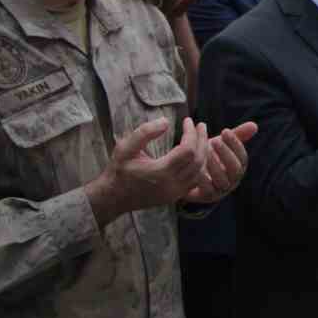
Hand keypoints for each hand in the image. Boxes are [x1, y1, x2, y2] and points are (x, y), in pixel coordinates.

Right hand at [87, 117, 209, 220]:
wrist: (113, 197)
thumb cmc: (119, 170)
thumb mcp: (125, 148)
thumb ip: (144, 133)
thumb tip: (166, 121)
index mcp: (160, 171)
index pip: (188, 149)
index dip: (191, 133)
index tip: (188, 120)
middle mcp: (172, 184)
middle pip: (198, 159)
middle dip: (202, 140)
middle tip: (201, 125)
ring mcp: (175, 192)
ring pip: (200, 171)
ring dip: (203, 153)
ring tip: (201, 137)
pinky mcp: (176, 196)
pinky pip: (196, 180)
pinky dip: (200, 166)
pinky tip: (197, 154)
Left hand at [185, 123, 257, 203]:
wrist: (190, 175)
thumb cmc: (209, 157)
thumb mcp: (221, 146)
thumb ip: (236, 136)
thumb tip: (254, 125)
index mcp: (238, 168)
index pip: (242, 157)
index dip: (235, 144)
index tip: (224, 131)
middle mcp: (232, 180)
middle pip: (235, 170)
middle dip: (226, 154)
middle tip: (215, 140)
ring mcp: (221, 190)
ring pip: (223, 181)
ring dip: (215, 166)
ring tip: (205, 152)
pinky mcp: (207, 197)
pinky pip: (208, 191)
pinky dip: (204, 181)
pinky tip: (198, 169)